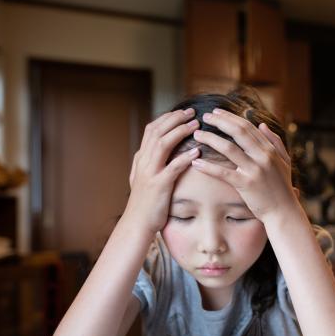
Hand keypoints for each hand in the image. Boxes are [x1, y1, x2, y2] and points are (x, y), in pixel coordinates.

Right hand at [124, 109, 199, 233]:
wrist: (137, 223)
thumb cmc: (145, 202)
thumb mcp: (143, 178)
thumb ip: (148, 162)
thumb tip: (154, 149)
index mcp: (141, 158)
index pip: (152, 129)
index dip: (167, 118)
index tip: (182, 111)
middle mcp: (143, 162)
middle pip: (157, 131)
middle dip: (175, 118)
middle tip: (192, 112)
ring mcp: (150, 173)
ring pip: (162, 144)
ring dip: (180, 132)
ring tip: (196, 125)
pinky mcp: (158, 185)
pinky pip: (172, 167)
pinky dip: (184, 157)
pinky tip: (197, 151)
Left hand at [190, 109, 297, 221]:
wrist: (284, 212)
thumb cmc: (282, 188)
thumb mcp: (284, 161)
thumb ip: (275, 142)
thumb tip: (262, 125)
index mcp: (270, 149)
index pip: (248, 126)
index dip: (231, 117)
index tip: (217, 112)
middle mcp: (263, 157)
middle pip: (238, 132)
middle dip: (220, 121)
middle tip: (205, 116)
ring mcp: (255, 170)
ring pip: (229, 148)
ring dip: (210, 139)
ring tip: (197, 134)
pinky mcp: (246, 185)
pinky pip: (223, 173)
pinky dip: (208, 167)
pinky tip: (195, 162)